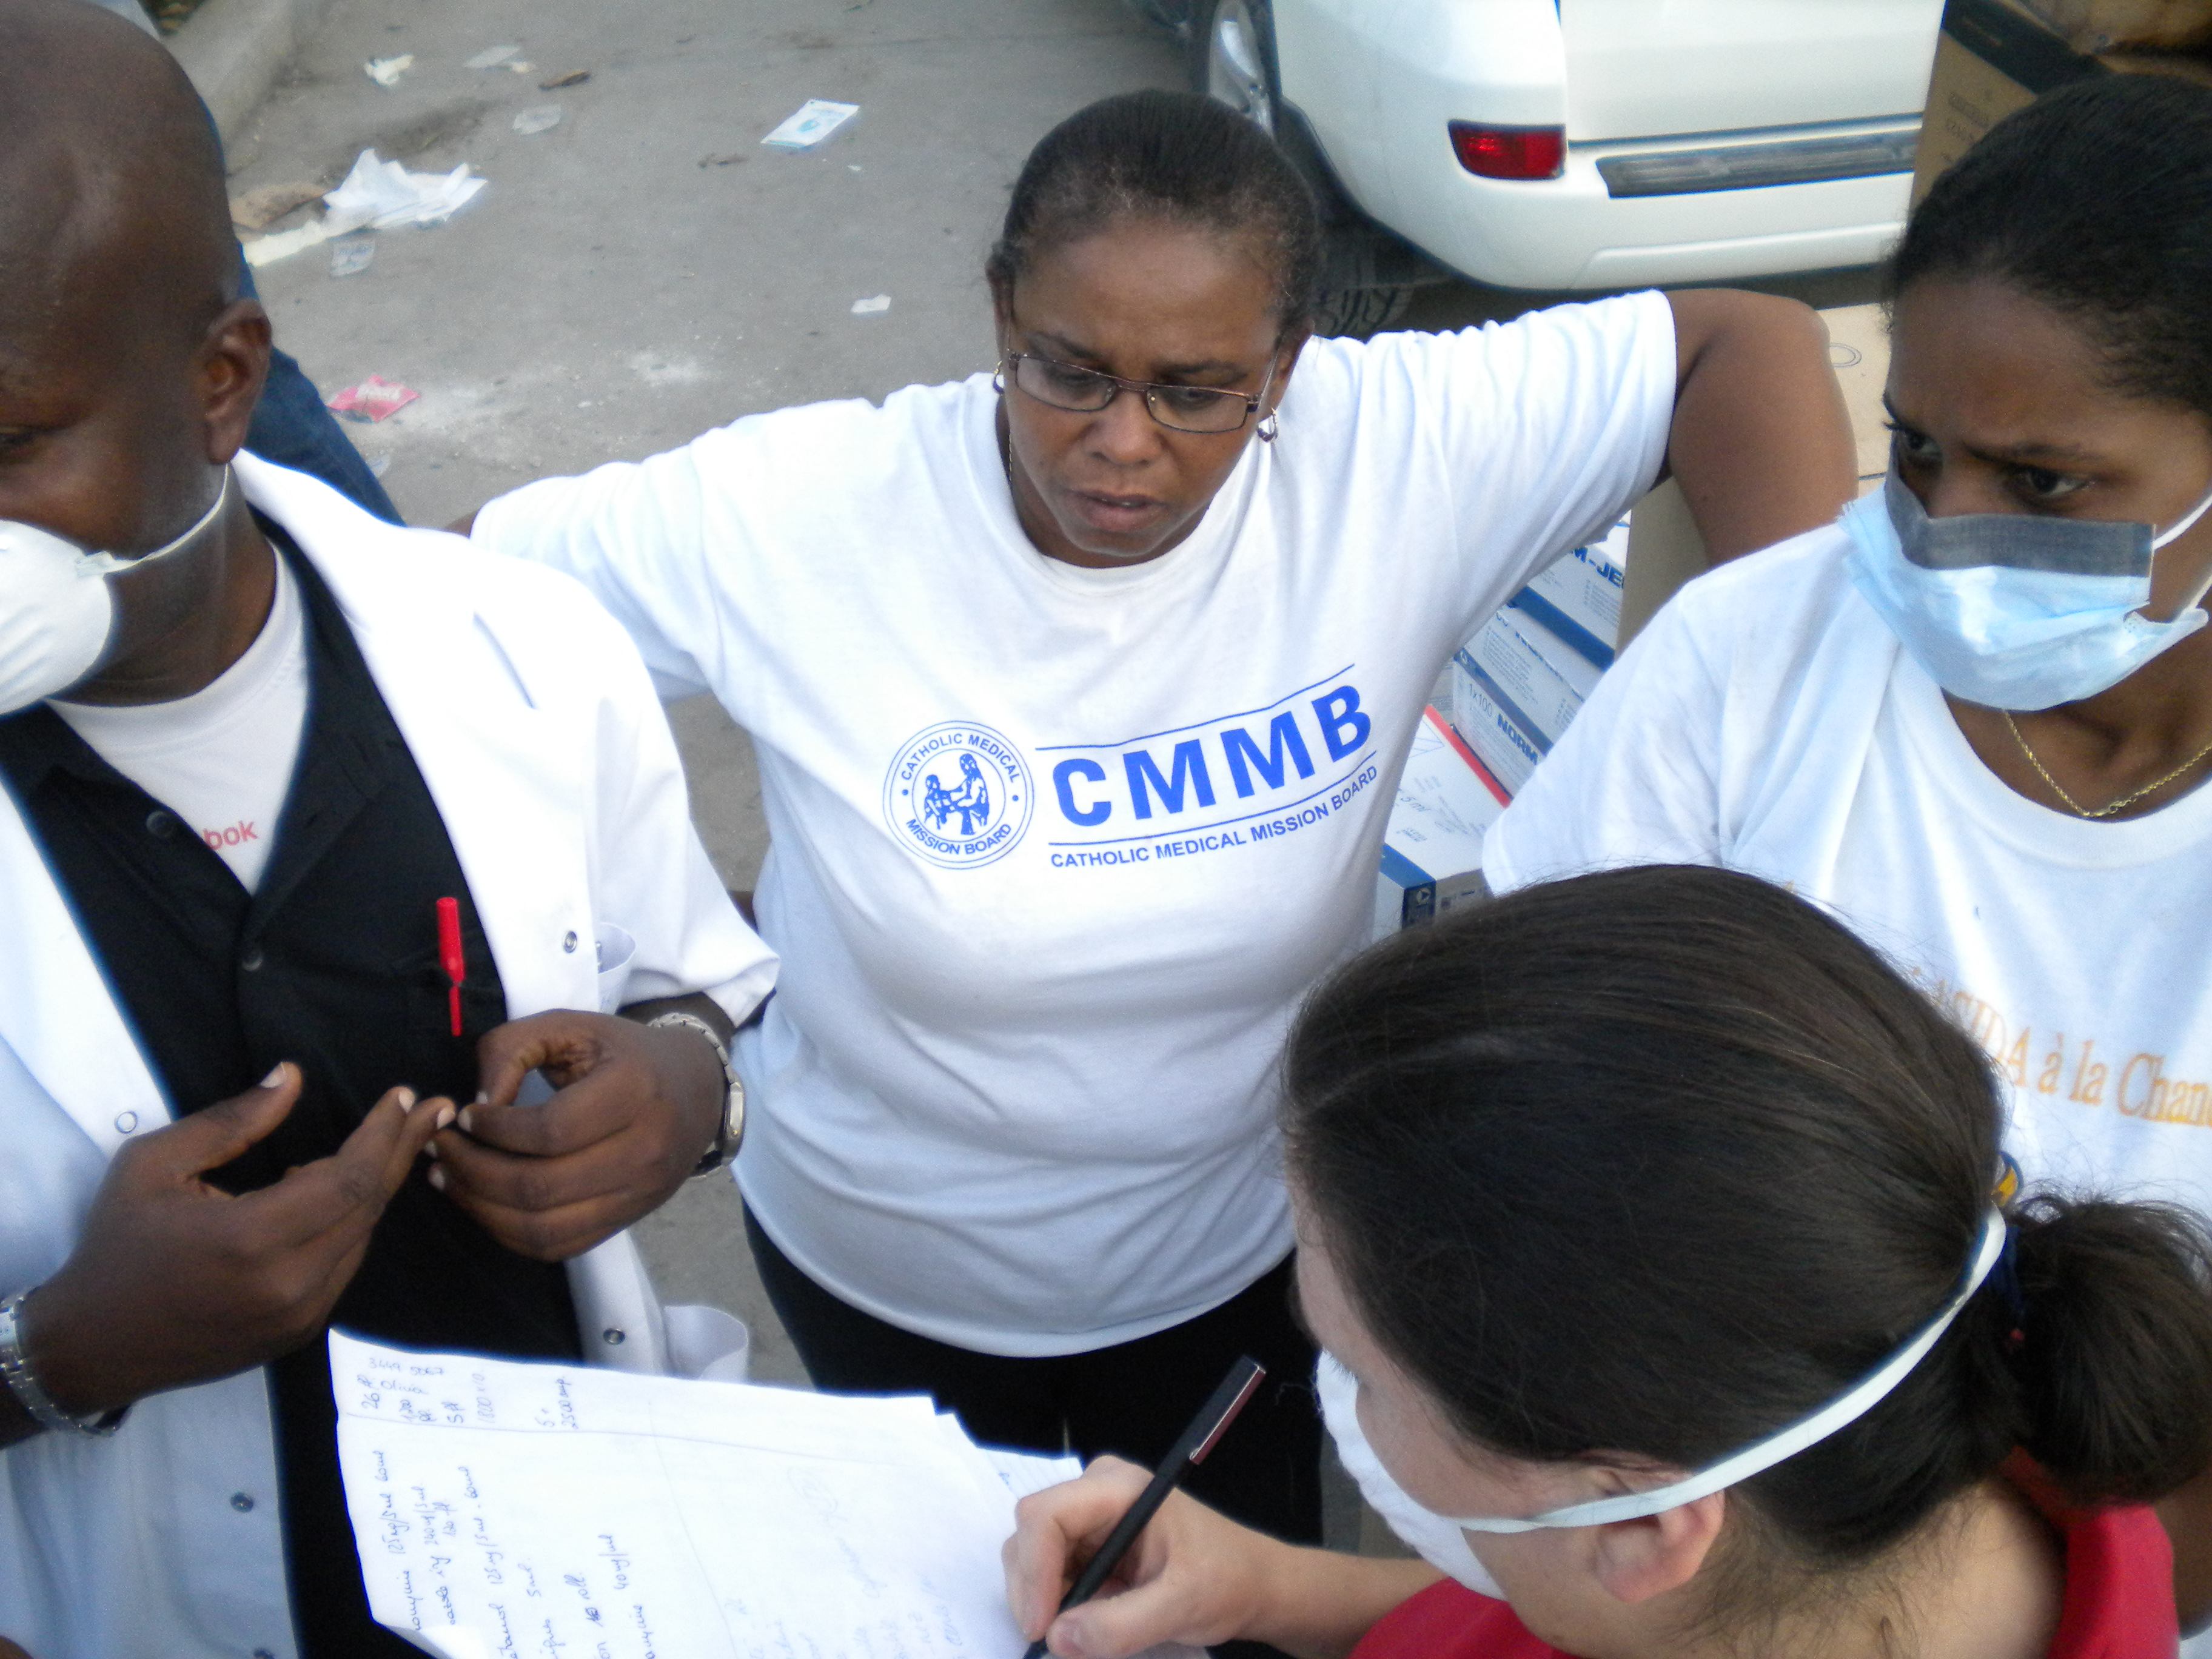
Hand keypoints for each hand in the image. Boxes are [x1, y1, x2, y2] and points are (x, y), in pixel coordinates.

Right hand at [27, 1065, 447, 1418]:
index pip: (348, 1177)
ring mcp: (298, 1316)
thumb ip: (232, 1120)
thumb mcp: (155, 1165)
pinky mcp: (297, 1334)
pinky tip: (346, 1191)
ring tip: (399, 1139)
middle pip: (368, 1205)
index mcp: (252, 1239)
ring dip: (379, 1186)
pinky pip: (344, 1267)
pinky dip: (352, 1224)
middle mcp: (288, 1284)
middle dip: (402, 1150)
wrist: (90, 1346)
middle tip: (432, 1109)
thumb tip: (291, 1076)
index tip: (404, 1096)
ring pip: (362, 1237)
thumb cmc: (117, 1246)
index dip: (383, 1133)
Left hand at [427, 1009, 723, 1260]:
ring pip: (542, 1228)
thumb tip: (477, 1106)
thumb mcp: (572, 1025)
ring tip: (449, 1178)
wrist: (696, 1091)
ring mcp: (639, 1195)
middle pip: (539, 1187)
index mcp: (635, 1091)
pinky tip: (483, 1204)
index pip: (549, 1131)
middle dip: (473, 1172)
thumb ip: (512, 1048)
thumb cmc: (625, 1053)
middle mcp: (644, 1151)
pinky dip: (509, 1233)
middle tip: (441, 1149)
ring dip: (481, 1209)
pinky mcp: (627, 1220)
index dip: (493, 1130)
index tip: (464, 1115)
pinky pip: (557, 1247)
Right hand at [1003, 1458, 1276, 1658]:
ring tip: (1077, 1634)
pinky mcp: (1091, 1542)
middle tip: (1051, 1641)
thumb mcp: (1182, 1607)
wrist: (1254, 1584)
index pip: (1046, 1516)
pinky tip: (1084, 1623)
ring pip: (1033, 1554)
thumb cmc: (1227, 1582)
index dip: (1033, 1572)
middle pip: (1030, 1533)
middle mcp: (1097, 1491)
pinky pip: (1051, 1570)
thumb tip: (1057, 1638)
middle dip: (1033, 1589)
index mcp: (1119, 1488)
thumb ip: (1121, 1625)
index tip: (1041, 1628)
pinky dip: (1055, 1603)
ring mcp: (1091, 1516)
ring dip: (1043, 1600)